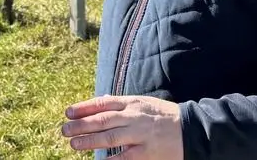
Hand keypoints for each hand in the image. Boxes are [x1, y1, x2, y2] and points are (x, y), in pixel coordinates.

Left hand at [61, 95, 182, 157]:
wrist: (191, 130)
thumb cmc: (164, 117)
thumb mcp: (143, 103)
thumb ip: (122, 104)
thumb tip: (100, 102)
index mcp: (132, 103)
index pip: (103, 103)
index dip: (84, 107)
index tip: (68, 112)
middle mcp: (134, 116)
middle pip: (102, 120)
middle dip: (81, 124)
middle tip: (64, 129)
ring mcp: (140, 134)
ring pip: (109, 137)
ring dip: (89, 140)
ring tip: (74, 144)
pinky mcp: (147, 152)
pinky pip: (124, 156)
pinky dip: (110, 159)